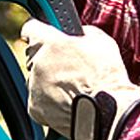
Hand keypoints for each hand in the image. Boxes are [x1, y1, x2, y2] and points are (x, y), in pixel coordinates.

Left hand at [21, 18, 139, 139]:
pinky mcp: (35, 107)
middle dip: (46, 58)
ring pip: (35, 78)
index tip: (43, 35)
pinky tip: (68, 101)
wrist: (109, 111)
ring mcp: (34, 85)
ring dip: (48, 81)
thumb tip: (76, 33)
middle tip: (66, 66)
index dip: (38, 31)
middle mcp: (37, 62)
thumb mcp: (99, 40)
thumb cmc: (106, 76)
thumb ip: (80, 32)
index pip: (30, 27)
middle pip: (33, 54)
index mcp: (50, 42)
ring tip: (72, 88)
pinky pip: (38, 99)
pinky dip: (49, 101)